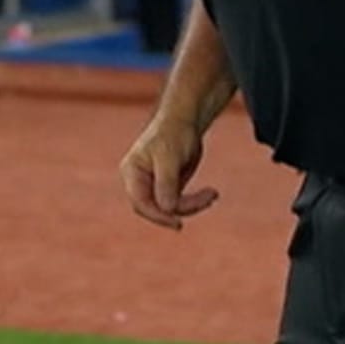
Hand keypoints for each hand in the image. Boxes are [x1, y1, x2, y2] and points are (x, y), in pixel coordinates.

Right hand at [119, 115, 218, 229]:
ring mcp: (154, 186)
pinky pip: (180, 203)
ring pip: (171, 208)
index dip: (158, 216)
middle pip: (156, 208)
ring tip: (212, 194)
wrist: (185, 120)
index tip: (178, 223)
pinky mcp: (168, 187)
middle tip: (207, 200)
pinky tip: (212, 193)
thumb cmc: (173, 132)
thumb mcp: (169, 155)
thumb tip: (167, 209)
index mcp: (132, 172)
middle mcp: (139, 181)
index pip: (140, 203)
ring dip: (193, 204)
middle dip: (181, 208)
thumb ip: (166, 182)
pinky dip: (196, 201)